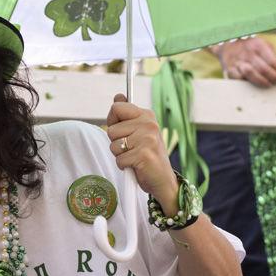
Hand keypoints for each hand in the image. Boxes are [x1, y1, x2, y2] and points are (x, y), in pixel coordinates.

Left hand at [106, 94, 178, 214]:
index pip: (117, 108)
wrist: (163, 180)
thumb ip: (127, 115)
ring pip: (113, 145)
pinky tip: (136, 166)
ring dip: (120, 155)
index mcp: (147, 115)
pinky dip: (124, 166)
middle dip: (116, 142)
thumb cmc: (148, 155)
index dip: (113, 121)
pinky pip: (119, 159)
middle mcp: (148, 124)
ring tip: (134, 157)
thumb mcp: (139, 131)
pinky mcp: (144, 155)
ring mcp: (147, 139)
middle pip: (111, 129)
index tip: (122, 130)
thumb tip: (118, 96)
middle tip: (131, 148)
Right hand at [213, 37, 275, 87]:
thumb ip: (272, 55)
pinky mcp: (230, 69)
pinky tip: (254, 84)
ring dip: (262, 81)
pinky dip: (247, 83)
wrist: (228, 44)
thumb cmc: (250, 47)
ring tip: (269, 84)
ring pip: (251, 74)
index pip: (271, 61)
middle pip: (263, 69)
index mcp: (257, 45)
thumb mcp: (263, 45)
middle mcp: (247, 53)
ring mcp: (238, 61)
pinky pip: (239, 79)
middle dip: (274, 77)